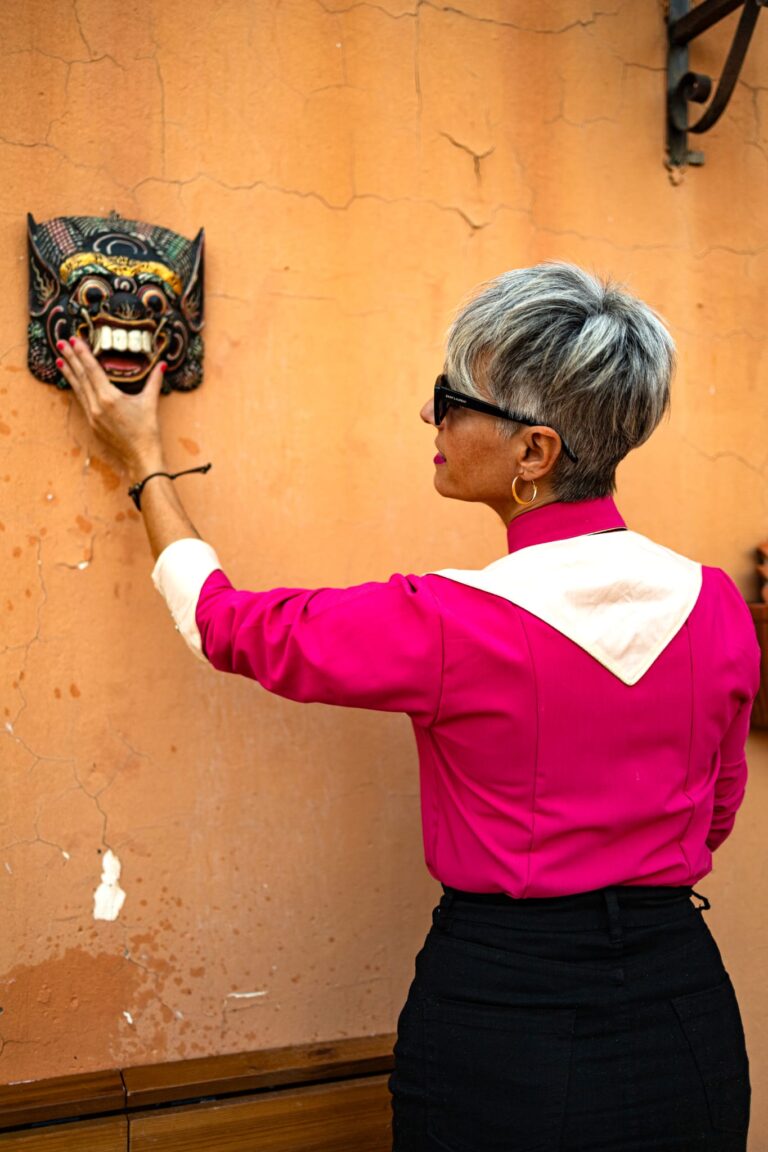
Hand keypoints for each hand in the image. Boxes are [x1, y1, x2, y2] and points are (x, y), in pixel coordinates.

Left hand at [57, 337, 166, 478]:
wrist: (140, 457)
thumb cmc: (147, 431)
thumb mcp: (150, 403)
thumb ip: (154, 381)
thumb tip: (162, 364)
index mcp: (109, 398)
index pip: (92, 370)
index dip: (83, 353)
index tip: (74, 340)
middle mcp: (96, 406)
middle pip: (81, 377)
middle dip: (71, 358)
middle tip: (60, 343)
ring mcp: (92, 416)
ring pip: (78, 389)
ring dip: (69, 373)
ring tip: (60, 359)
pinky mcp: (92, 424)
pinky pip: (81, 401)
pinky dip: (76, 388)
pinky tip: (73, 381)